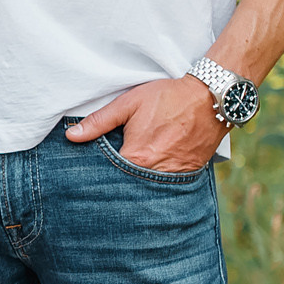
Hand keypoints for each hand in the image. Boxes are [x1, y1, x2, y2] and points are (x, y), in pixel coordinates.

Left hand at [66, 75, 221, 172]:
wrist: (211, 98)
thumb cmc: (168, 98)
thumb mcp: (128, 104)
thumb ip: (99, 122)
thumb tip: (71, 136)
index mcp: (136, 157)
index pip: (109, 175)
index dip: (99, 174)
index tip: (91, 175)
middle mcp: (156, 172)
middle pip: (129, 183)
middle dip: (118, 181)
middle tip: (108, 180)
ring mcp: (176, 176)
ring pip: (149, 185)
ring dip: (139, 182)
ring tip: (130, 175)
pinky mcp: (190, 173)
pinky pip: (169, 183)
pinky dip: (158, 180)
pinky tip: (152, 171)